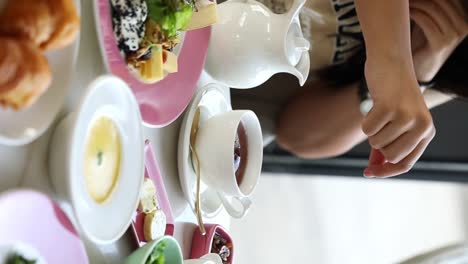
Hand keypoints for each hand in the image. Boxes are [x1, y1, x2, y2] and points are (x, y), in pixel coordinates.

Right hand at [362, 59, 435, 177]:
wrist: (392, 61)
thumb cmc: (392, 94)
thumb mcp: (394, 122)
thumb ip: (386, 146)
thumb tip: (372, 170)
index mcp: (427, 132)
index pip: (405, 164)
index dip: (385, 171)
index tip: (368, 172)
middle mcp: (422, 126)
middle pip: (390, 155)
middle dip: (378, 144)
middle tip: (380, 126)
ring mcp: (407, 117)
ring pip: (376, 143)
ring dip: (371, 130)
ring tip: (380, 111)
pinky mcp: (390, 108)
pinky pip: (367, 129)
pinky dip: (365, 120)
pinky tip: (375, 105)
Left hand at [410, 0, 467, 81]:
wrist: (420, 69)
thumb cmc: (422, 43)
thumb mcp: (431, 21)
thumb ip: (432, 7)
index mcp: (463, 18)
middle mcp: (463, 26)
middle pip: (441, 1)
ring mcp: (454, 36)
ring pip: (432, 9)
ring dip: (416, 3)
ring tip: (404, 3)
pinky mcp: (441, 44)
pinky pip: (425, 21)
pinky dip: (414, 14)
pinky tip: (406, 13)